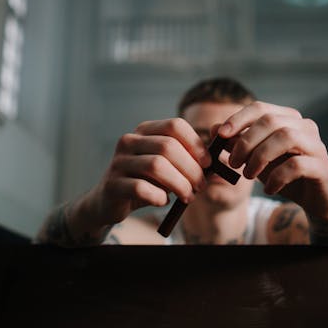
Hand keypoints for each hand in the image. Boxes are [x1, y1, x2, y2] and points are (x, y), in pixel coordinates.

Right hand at [88, 118, 211, 225]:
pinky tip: (163, 202)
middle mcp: (129, 141)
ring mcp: (118, 162)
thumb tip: (217, 163)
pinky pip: (141, 188)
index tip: (208, 163)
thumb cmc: (146, 182)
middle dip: (191, 168)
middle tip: (201, 185)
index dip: (196, 144)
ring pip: (156, 165)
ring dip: (179, 184)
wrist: (110, 202)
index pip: (175, 125)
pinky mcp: (112, 184)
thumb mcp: (167, 167)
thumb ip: (188, 161)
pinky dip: (158, 197)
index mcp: (144, 131)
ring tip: (188, 196)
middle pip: (168, 146)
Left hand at [217, 101, 327, 221]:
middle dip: (246, 141)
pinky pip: (297, 165)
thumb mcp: (256, 159)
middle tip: (233, 162)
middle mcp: (305, 126)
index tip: (220, 135)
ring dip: (260, 156)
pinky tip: (268, 189)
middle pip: (270, 121)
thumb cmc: (284, 175)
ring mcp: (317, 145)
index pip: (260, 108)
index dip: (238, 119)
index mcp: (288, 119)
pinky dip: (277, 177)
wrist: (315, 200)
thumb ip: (237, 143)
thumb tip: (215, 129)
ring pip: (286, 137)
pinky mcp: (323, 167)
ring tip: (248, 175)